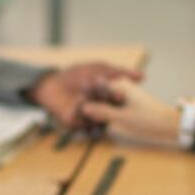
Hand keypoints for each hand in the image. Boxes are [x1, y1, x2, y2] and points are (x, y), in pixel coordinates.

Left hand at [28, 62, 142, 127]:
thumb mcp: (100, 69)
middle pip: (107, 108)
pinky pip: (82, 121)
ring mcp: (89, 119)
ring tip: (87, 96)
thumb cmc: (75, 75)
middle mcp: (101, 110)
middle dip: (106, 103)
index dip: (117, 97)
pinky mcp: (77, 125)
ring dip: (93, 106)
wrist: (51, 83)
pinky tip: (78, 100)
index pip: (116, 99)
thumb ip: (120, 72)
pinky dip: (80, 109)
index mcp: (108, 98)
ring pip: (96, 115)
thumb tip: (143, 77)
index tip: (120, 94)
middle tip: (105, 99)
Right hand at [80, 78, 180, 145]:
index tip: (74, 104)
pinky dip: (106, 116)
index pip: (97, 86)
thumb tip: (84, 107)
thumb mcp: (123, 117)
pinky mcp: (130, 108)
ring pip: (106, 104)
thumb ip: (103, 112)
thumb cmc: (149, 120)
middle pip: (101, 95)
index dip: (85, 95)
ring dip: (98, 112)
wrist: (171, 126)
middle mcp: (123, 89)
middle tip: (77, 115)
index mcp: (121, 86)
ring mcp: (126, 98)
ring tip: (85, 122)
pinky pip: (113, 110)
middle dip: (90, 104)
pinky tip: (100, 125)